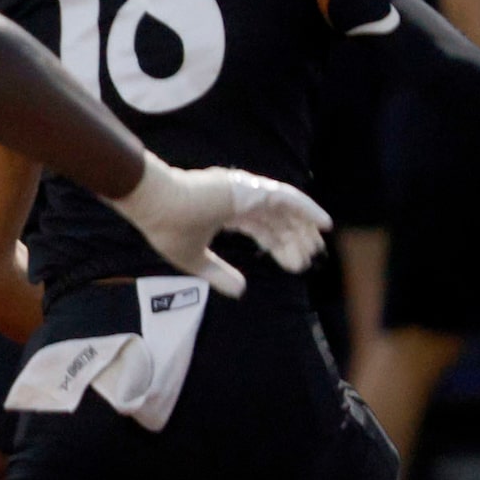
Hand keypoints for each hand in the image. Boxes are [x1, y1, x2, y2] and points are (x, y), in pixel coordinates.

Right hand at [109, 154, 329, 295]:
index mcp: (224, 212)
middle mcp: (239, 199)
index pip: (260, 228)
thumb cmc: (167, 227)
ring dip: (302, 229)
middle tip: (309, 260)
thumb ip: (218, 274)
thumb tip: (242, 291)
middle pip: (276, 220)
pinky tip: (323, 224)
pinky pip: (288, 198)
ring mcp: (246, 191)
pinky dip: (308, 208)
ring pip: (285, 210)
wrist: (156, 203)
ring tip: (317, 248)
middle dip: (293, 240)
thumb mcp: (194, 259)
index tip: (293, 265)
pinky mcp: (251, 188)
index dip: (276, 246)